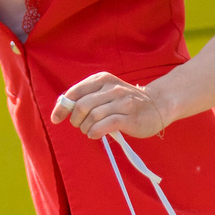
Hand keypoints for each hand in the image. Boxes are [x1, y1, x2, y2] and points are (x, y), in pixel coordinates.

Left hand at [53, 72, 170, 139]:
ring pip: (93, 116)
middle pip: (82, 106)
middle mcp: (112, 88)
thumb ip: (88, 97)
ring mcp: (122, 102)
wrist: (158, 104)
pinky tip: (95, 134)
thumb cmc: (127, 101)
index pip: (75, 92)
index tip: (56, 118)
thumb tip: (64, 108)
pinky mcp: (130, 117)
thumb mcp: (107, 92)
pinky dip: (95, 132)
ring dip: (85, 128)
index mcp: (103, 79)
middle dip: (75, 120)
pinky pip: (105, 125)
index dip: (62, 107)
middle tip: (79, 126)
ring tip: (89, 131)